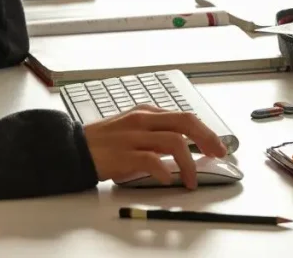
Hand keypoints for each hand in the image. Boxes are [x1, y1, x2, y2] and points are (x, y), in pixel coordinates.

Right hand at [82, 105, 226, 189]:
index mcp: (147, 112)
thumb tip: (185, 144)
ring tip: (191, 180)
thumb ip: (157, 132)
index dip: (206, 132)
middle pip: (185, 123)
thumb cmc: (106, 141)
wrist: (75, 148)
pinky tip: (168, 179)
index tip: (218, 146)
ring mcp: (134, 136)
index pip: (185, 117)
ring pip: (174, 142)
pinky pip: (151, 160)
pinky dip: (164, 170)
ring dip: (189, 163)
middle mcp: (143, 120)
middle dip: (207, 139)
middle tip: (218, 155)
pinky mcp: (124, 154)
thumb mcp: (134, 128)